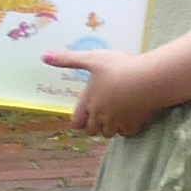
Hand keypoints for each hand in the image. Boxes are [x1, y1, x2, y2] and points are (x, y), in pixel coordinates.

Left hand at [48, 45, 166, 138]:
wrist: (148, 79)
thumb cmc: (118, 68)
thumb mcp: (92, 59)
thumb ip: (67, 59)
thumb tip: (43, 56)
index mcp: (89, 102)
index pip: (76, 122)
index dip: (79, 120)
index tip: (86, 113)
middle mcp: (100, 116)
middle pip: (91, 131)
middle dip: (94, 125)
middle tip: (102, 113)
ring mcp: (117, 122)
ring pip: (108, 134)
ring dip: (109, 128)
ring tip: (116, 116)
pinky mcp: (134, 125)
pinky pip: (126, 133)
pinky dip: (126, 129)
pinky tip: (130, 118)